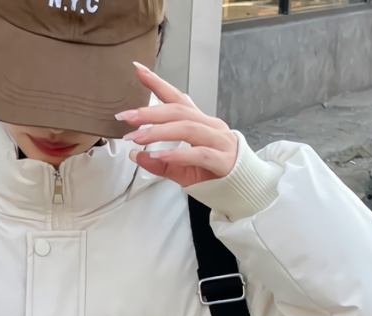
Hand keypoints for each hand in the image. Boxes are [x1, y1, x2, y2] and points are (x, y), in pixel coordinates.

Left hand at [117, 62, 238, 186]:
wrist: (243, 189)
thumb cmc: (214, 174)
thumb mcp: (181, 169)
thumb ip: (160, 162)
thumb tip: (135, 155)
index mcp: (201, 123)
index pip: (178, 98)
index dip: (158, 84)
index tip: (138, 70)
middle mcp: (211, 127)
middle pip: (179, 111)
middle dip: (150, 112)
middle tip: (127, 116)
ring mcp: (219, 142)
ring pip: (188, 129)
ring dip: (159, 132)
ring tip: (137, 138)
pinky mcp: (223, 161)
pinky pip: (199, 154)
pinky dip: (178, 153)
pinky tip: (160, 155)